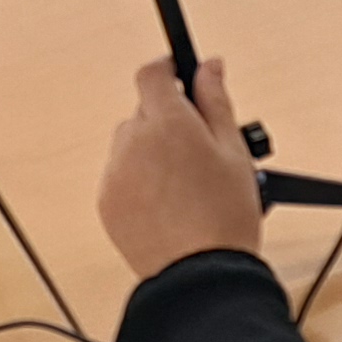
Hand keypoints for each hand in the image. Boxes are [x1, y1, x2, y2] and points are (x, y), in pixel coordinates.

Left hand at [99, 57, 266, 280]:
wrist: (201, 275)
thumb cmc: (225, 216)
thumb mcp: (235, 151)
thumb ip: (216, 101)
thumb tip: (210, 66)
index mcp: (167, 123)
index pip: (152, 74)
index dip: (167, 69)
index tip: (181, 74)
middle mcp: (132, 143)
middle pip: (143, 112)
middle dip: (167, 121)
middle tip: (199, 149)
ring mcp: (115, 174)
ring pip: (130, 146)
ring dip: (151, 152)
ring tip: (185, 185)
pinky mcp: (106, 203)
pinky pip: (121, 177)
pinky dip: (139, 182)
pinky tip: (168, 205)